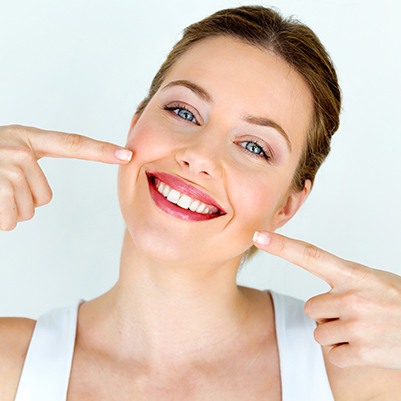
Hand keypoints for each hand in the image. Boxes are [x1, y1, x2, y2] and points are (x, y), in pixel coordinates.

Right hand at [0, 125, 131, 229]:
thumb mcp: (4, 153)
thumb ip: (29, 165)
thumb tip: (44, 195)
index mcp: (27, 138)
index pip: (73, 144)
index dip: (101, 151)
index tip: (127, 154)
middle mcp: (21, 149)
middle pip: (46, 196)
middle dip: (24, 201)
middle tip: (0, 188)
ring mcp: (9, 167)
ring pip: (29, 210)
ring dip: (9, 210)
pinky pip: (12, 219)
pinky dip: (0, 219)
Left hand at [253, 231, 400, 369]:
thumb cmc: (400, 303)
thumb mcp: (374, 281)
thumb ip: (343, 282)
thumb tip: (316, 296)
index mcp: (355, 275)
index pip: (311, 256)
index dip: (282, 246)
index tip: (259, 235)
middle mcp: (353, 297)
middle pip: (311, 308)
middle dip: (327, 314)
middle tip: (356, 314)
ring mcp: (357, 325)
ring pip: (320, 332)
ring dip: (337, 334)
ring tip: (364, 329)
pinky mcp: (362, 351)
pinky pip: (333, 354)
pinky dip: (346, 354)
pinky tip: (367, 346)